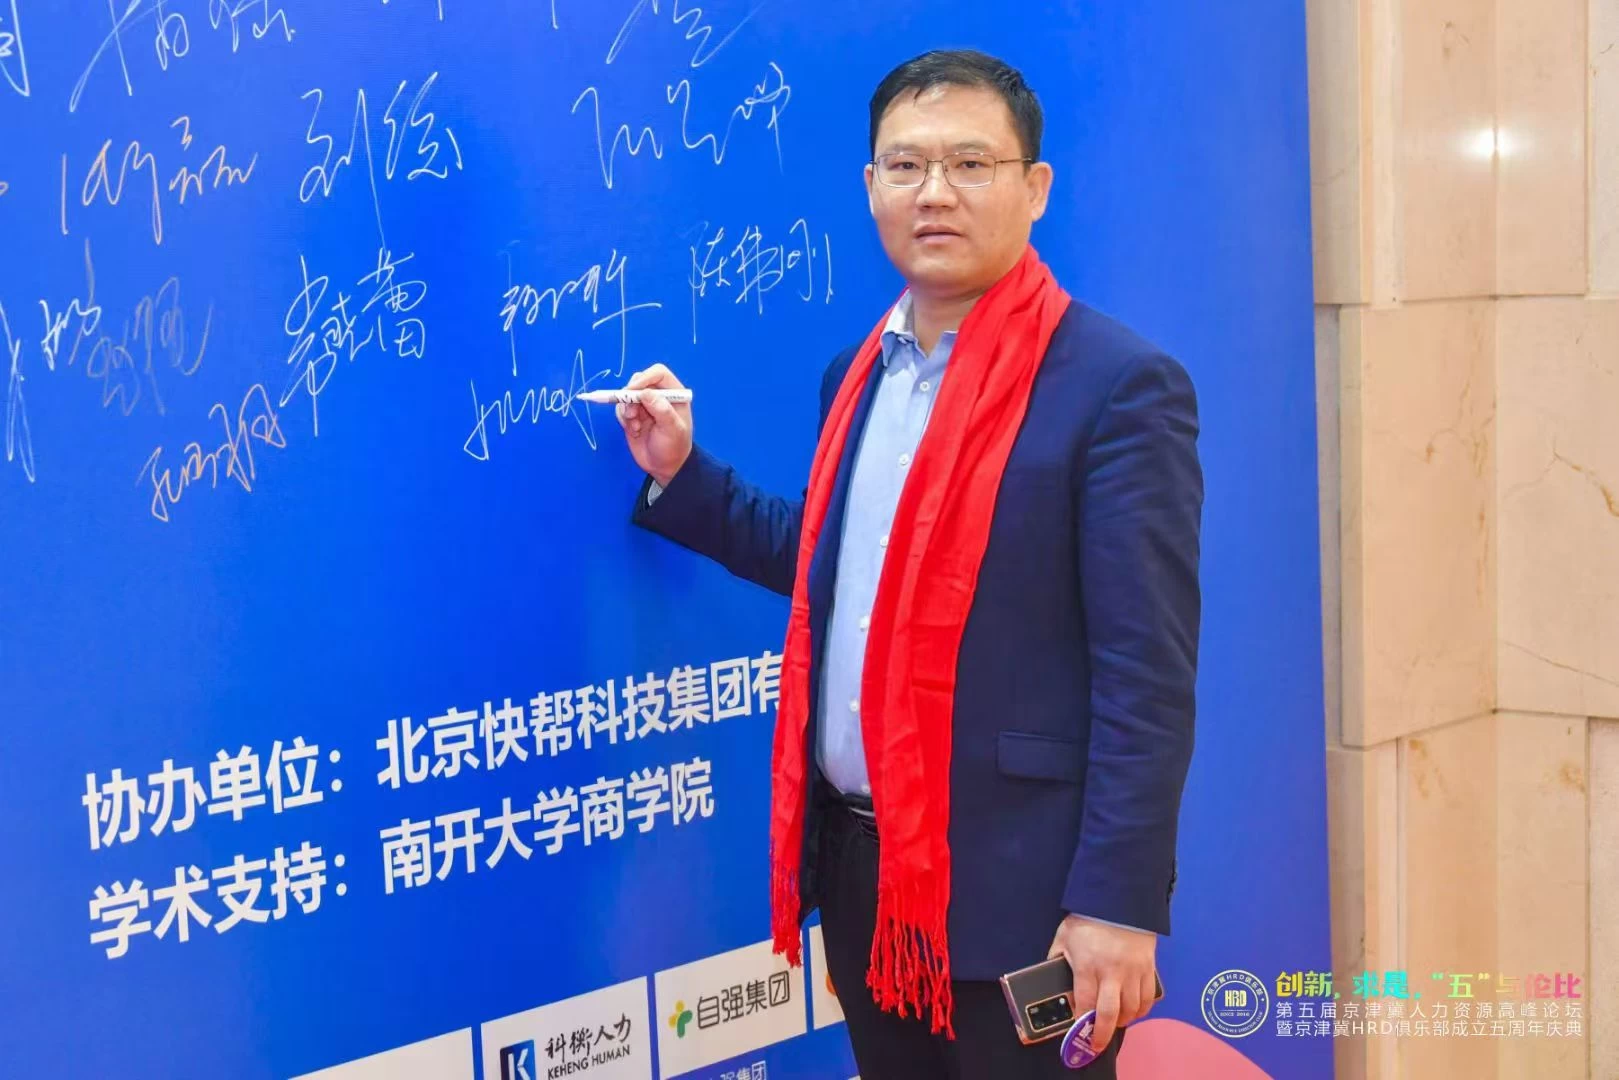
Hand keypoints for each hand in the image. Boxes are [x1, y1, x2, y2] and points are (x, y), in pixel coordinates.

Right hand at [614, 364, 692, 487]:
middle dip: (632, 396)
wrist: (664, 467)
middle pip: (638, 381)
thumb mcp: (673, 430)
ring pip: (626, 395)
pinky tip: (634, 431)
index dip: (644, 378)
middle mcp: (658, 395)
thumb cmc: (674, 447)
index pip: (658, 373)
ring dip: (627, 410)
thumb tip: (645, 393)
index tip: (633, 391)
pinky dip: (623, 419)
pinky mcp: (632, 415)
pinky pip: (620, 408)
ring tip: (636, 427)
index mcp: (674, 393)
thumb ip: (661, 410)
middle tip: (632, 414)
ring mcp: (644, 405)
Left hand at [1049, 914, 1157, 1052]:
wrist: (1120, 900)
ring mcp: (1133, 972)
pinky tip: (1132, 1011)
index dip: (1080, 1020)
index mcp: (1088, 965)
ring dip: (1122, 1021)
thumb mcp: (1064, 937)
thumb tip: (1050, 977)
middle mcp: (1112, 972)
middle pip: (1109, 1013)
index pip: (1084, 1002)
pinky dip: (1141, 1010)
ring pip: (1131, 1009)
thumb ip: (1056, 958)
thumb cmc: (1088, 920)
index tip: (1077, 1030)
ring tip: (1113, 1023)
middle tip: (1097, 1045)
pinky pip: (1148, 998)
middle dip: (1102, 1034)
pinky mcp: (1148, 969)